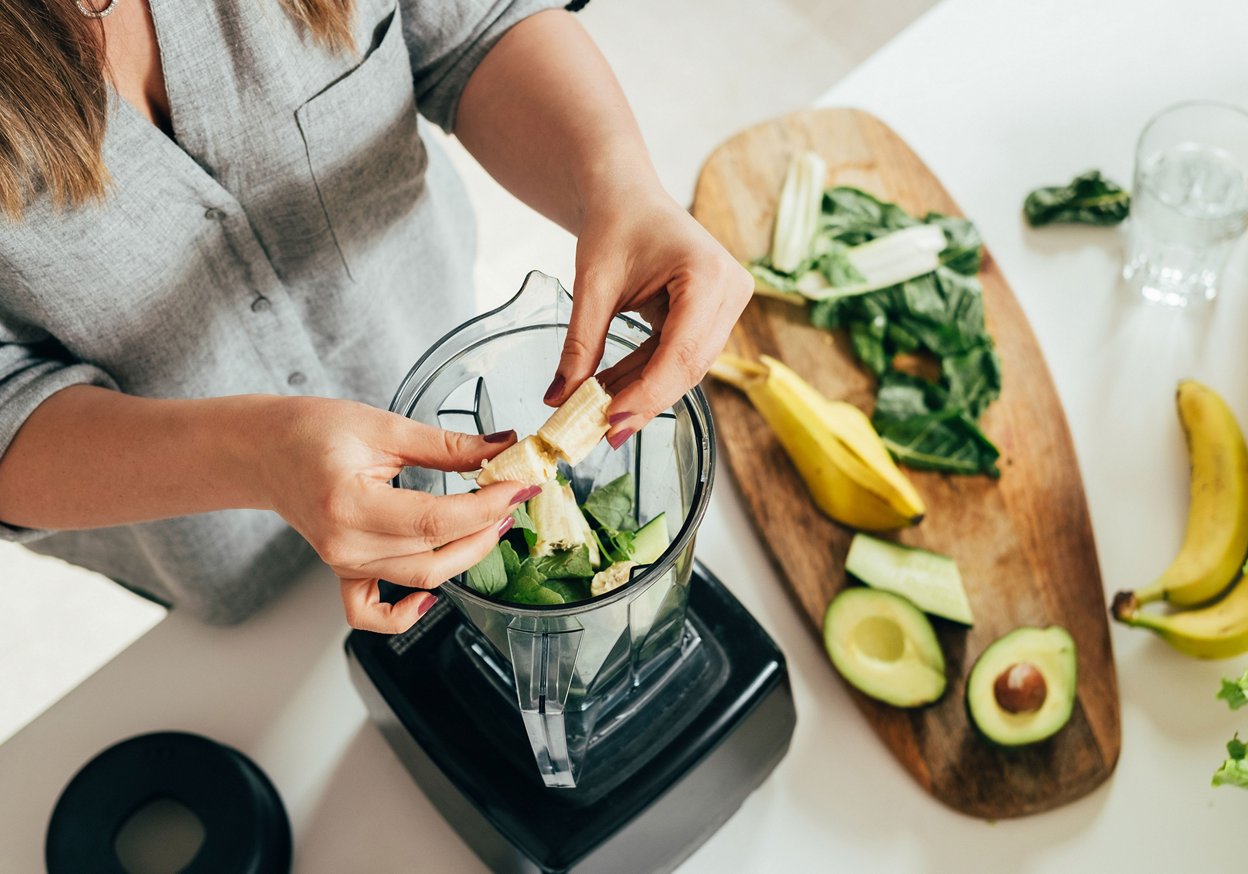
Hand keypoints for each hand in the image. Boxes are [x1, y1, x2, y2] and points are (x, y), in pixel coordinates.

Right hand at [255, 397, 534, 632]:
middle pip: (435, 555)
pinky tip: (431, 597)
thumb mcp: (383, 426)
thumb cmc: (311, 431)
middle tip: (512, 498)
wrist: (264, 450)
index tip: (518, 487)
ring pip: (420, 578)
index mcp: (350, 503)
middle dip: (485, 529)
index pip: (436, 519)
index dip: (486, 507)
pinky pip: (372, 614)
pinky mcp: (344, 572)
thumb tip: (501, 447)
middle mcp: (345, 543)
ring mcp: (343, 563)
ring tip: (490, 521)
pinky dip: (404, 614)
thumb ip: (447, 444)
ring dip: (465, 556)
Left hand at [544, 188, 752, 444]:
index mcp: (708, 274)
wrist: (626, 193)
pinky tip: (614, 392)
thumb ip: (580, 345)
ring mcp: (728, 303)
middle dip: (645, 401)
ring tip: (600, 414)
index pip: (682, 351)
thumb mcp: (592, 285)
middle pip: (690, 366)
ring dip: (643, 392)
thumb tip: (560, 399)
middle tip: (603, 433)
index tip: (611, 422)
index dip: (648, 393)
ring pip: (687, 368)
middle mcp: (730, 290)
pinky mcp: (715, 314)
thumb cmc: (614, 222)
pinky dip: (647, 375)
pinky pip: (681, 356)